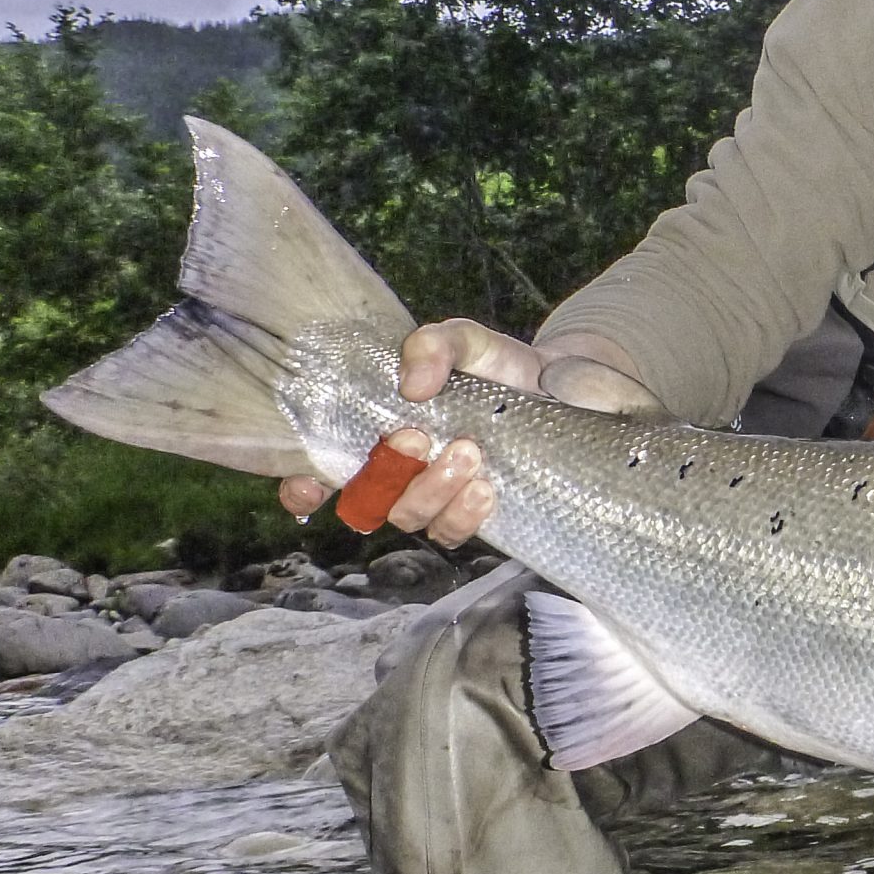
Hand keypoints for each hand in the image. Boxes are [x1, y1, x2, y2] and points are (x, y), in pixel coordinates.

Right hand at [275, 321, 655, 547]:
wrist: (571, 390)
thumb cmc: (503, 366)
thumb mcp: (469, 341)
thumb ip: (436, 344)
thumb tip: (413, 384)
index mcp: (380, 427)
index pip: (322, 463)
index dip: (302, 483)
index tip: (308, 485)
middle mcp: (401, 467)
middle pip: (364, 496)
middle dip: (386, 473)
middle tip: (418, 438)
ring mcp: (438, 494)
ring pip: (409, 516)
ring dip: (430, 491)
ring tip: (469, 454)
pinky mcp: (477, 513)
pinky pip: (454, 532)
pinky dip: (464, 515)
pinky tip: (488, 487)